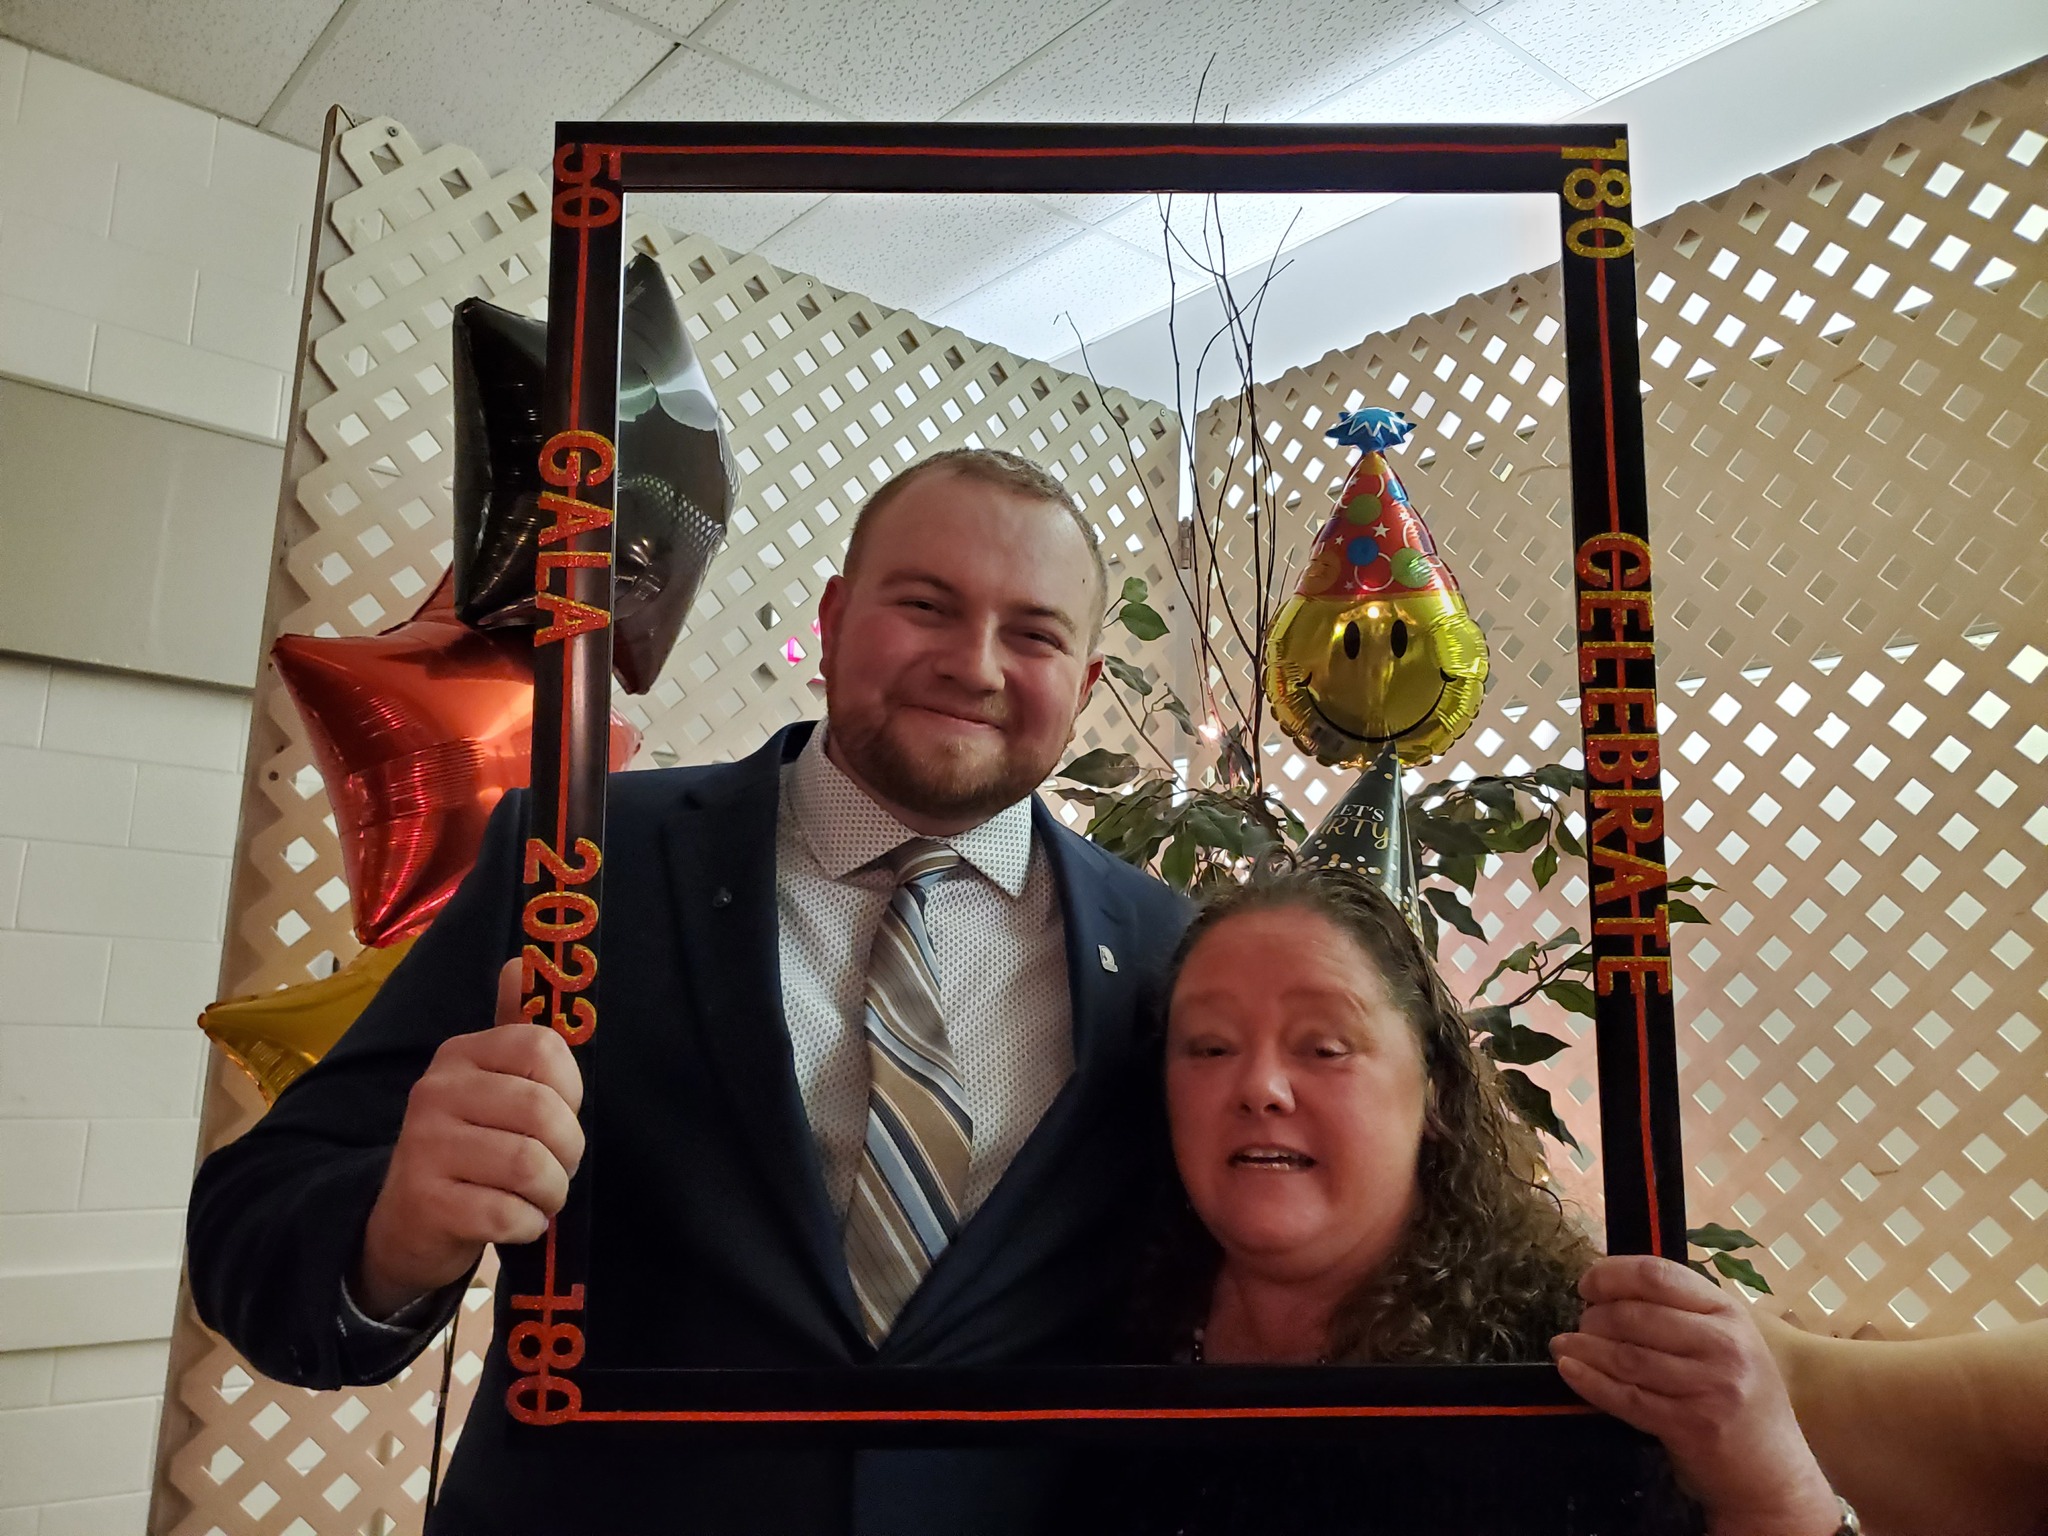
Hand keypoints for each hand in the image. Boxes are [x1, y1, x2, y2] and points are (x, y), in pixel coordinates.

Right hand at [354, 959, 584, 1319]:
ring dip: (551, 1192)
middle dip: (569, 1150)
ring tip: (540, 1198)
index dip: (571, 1089)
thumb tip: (520, 962)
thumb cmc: (468, 1147)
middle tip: (558, 1168)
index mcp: (460, 1054)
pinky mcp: (425, 1201)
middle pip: (542, 1110)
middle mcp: (435, 1090)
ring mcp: (423, 1145)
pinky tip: (516, 1222)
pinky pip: (505, 1212)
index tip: (561, 1114)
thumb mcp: (489, 1084)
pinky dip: (526, 1224)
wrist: (405, 1224)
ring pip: (529, 1165)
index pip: (543, 1047)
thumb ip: (513, 1029)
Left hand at [1551, 1254, 1840, 1535]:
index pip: (1658, 1275)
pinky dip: (1590, 1381)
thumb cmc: (1743, 1402)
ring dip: (1584, 1347)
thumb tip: (1612, 1285)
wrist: (1774, 1476)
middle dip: (1594, 1316)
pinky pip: (1626, 1397)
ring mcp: (1709, 1386)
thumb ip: (1683, 1313)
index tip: (1587, 1283)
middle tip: (1581, 1322)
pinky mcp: (1690, 1425)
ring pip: (1626, 1355)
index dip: (1612, 1274)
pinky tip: (1569, 1370)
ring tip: (1562, 1344)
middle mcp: (1724, 1345)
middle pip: (1635, 1314)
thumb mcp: (1728, 1343)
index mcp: (1729, 1313)